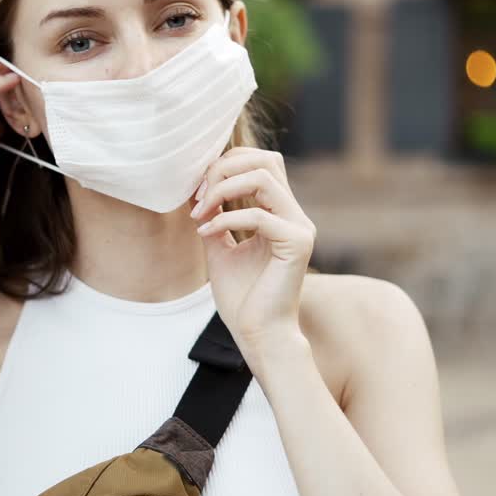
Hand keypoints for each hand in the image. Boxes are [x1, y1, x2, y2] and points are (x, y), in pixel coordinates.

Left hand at [189, 147, 315, 358]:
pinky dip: (225, 219)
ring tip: (199, 212)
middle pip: (265, 159)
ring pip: (263, 177)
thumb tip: (196, 192)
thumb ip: (214, 219)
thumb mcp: (219, 250)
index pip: (260, 163)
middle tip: (198, 195)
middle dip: (224, 169)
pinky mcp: (297, 243)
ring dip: (223, 189)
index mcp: (280, 213)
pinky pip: (257, 215)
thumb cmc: (243, 299)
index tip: (196, 192)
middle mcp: (294, 215)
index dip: (225, 166)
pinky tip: (205, 232)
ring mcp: (299, 227)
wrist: (259, 335)